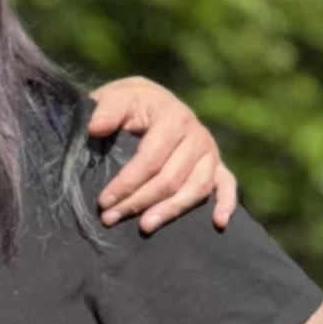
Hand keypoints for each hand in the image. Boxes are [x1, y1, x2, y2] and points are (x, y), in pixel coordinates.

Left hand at [88, 77, 237, 232]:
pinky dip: (225, 203)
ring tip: (144, 226)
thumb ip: (108, 110)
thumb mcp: (118, 97)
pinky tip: (218, 222)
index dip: (127, 183)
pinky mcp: (217, 164)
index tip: (104, 201)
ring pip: (194, 189)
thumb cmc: (132, 102)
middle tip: (111, 218)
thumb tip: (96, 128)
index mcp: (174, 118)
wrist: (151, 100)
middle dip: (138, 202)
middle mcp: (197, 136)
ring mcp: (210, 152)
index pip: (151, 159)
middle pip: (170, 180)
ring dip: (170, 211)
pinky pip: (226, 185)